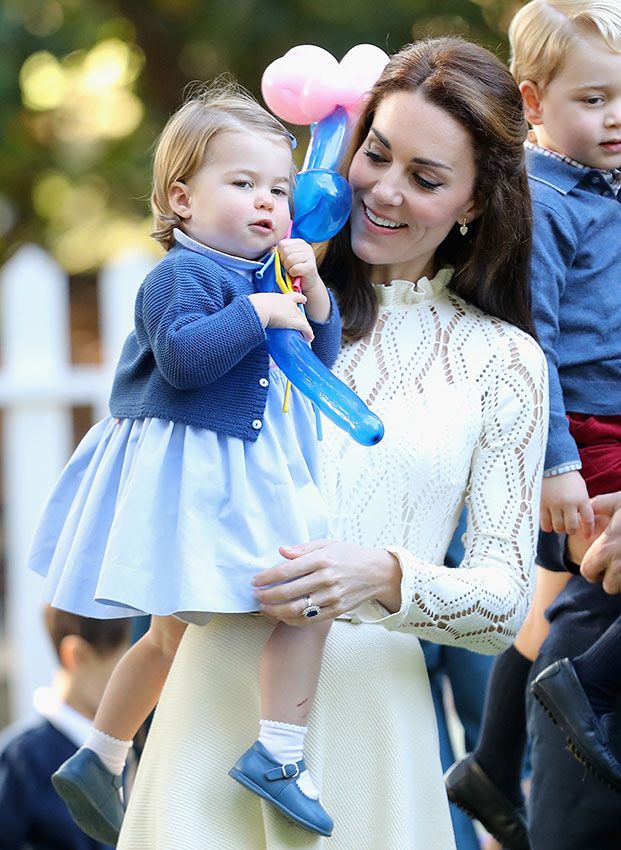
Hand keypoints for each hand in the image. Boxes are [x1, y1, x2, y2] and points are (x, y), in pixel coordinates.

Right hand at [248, 291, 313, 341]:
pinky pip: (305, 328)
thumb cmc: (253, 306)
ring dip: (305, 328)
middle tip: (301, 324)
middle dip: (301, 318)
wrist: (257, 309)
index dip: (300, 298)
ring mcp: (292, 312)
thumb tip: (250, 313)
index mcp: (279, 297)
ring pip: (302, 320)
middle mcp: (288, 303)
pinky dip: (308, 333)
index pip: (293, 296)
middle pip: (298, 311)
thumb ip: (258, 308)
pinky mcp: (294, 321)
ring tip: (307, 334)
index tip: (303, 300)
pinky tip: (309, 338)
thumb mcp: (257, 303)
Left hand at [251, 538, 401, 625]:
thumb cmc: (350, 555)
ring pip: (297, 609)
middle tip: (256, 595)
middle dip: (267, 595)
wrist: (377, 573)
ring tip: (265, 607)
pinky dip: (293, 620)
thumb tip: (281, 551)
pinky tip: (282, 616)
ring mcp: (332, 596)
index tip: (255, 580)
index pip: (287, 570)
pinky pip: (310, 619)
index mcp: (322, 559)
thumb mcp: (328, 544)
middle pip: (289, 591)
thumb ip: (303, 548)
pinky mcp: (337, 610)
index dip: (267, 577)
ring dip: (276, 610)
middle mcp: (326, 578)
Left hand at [277, 239, 329, 322]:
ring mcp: (310, 255)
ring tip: (294, 274)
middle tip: (290, 270)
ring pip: (288, 260)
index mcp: (299, 242)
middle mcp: (305, 246)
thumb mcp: (285, 262)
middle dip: (283, 262)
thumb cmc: (294, 276)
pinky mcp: (311, 266)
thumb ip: (278, 254)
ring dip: (288, 269)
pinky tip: (298, 277)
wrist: (307, 289)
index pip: (281, 244)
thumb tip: (269, 249)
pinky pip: (294, 268)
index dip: (280, 255)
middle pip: (284, 251)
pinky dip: (293, 275)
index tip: (286, 263)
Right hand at [539, 470, 593, 536]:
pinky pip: (544, 523)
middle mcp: (568, 503)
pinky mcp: (541, 504)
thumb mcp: (580, 489)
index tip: (586, 535)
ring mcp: (554, 504)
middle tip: (569, 528)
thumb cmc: (567, 477)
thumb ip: (581, 504)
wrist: (551, 465)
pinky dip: (547, 527)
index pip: (588, 520)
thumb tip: (581, 521)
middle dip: (571, 530)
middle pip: (572, 527)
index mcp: (581, 498)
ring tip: (559, 525)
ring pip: (558, 527)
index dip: (588, 530)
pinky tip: (549, 524)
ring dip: (559, 529)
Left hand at [580, 492, 620, 593]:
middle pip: (609, 586)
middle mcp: (620, 563)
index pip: (588, 572)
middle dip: (610, 578)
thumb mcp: (618, 502)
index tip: (598, 562)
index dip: (591, 569)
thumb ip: (597, 507)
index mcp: (607, 547)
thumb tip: (582, 515)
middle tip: (615, 564)